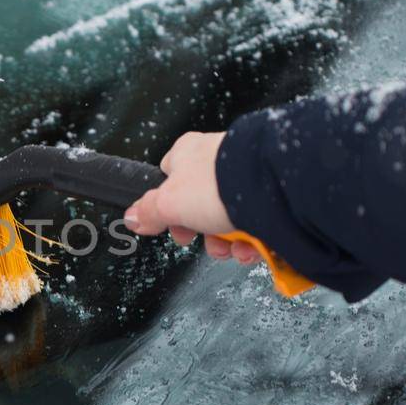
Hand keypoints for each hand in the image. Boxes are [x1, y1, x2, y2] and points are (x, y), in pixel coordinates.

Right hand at [123, 132, 260, 264]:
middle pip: (201, 207)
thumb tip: (133, 217)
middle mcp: (216, 163)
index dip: (168, 206)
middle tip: (207, 243)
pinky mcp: (271, 194)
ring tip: (236, 250)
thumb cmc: (220, 182)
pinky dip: (255, 240)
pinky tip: (254, 246)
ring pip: (230, 219)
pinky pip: (257, 222)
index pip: (168, 178)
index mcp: (187, 154)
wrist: (273, 185)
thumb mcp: (170, 203)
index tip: (171, 225)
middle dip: (205, 235)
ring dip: (231, 243)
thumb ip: (149, 211)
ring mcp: (245, 178)